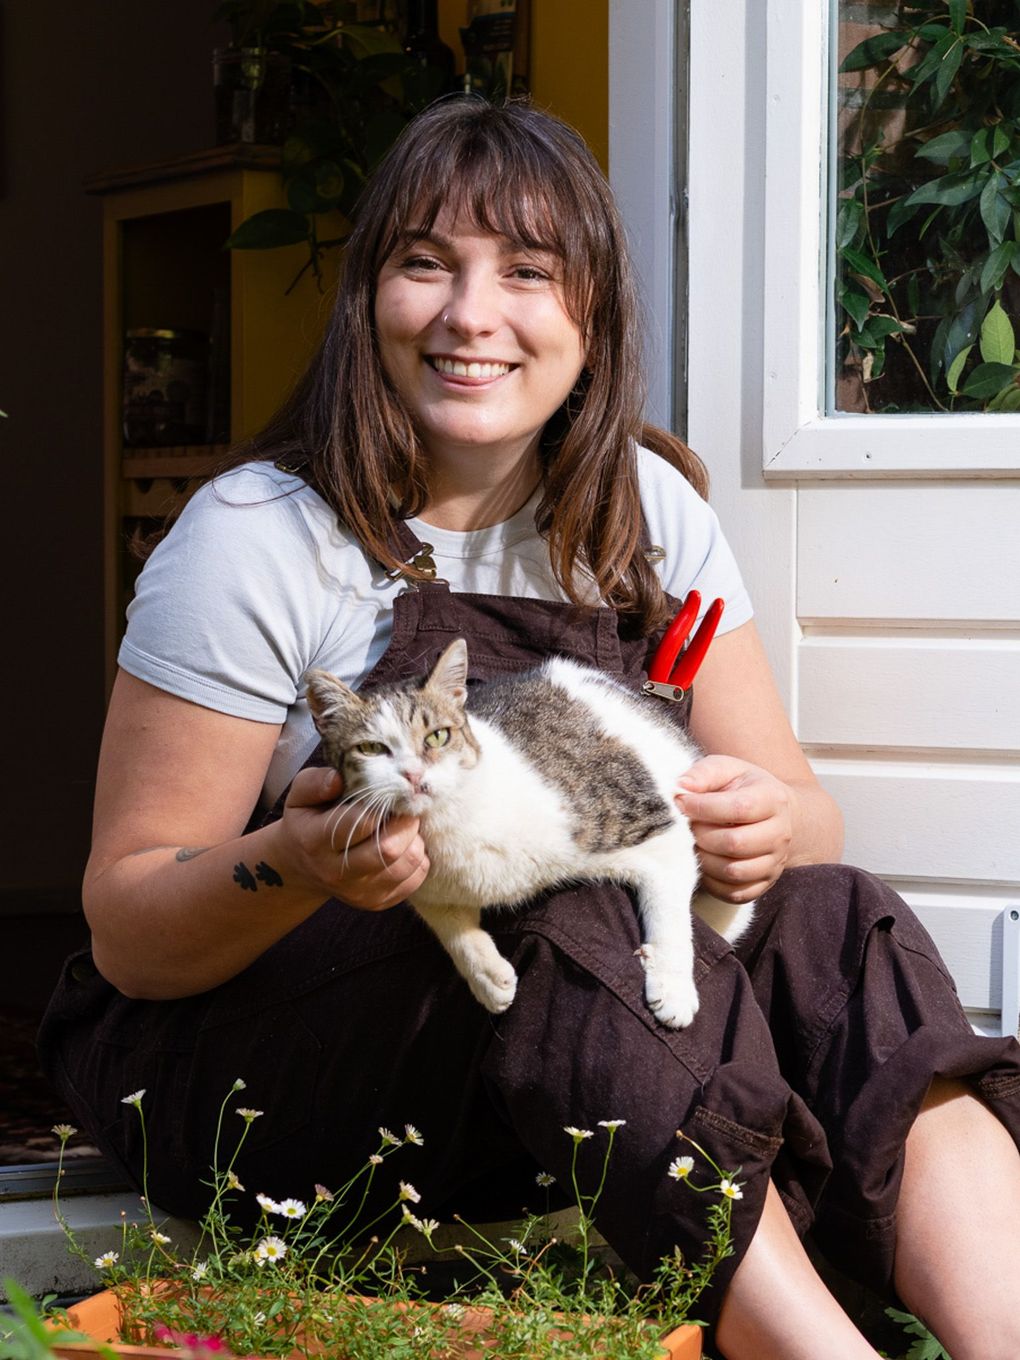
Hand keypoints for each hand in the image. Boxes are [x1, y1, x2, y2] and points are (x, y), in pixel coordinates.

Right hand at [280, 766, 429, 909]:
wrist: (302, 866)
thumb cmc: (307, 822)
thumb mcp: (299, 796)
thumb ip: (315, 782)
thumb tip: (338, 780)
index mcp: (316, 841)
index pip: (360, 822)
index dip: (384, 803)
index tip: (393, 792)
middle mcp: (336, 872)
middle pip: (388, 849)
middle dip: (406, 823)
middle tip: (405, 809)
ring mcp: (358, 892)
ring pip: (406, 864)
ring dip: (414, 840)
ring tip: (404, 827)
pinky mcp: (376, 902)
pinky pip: (414, 879)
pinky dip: (418, 858)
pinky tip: (404, 846)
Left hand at [674, 755, 793, 901]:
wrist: (775, 815)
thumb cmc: (743, 789)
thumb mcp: (727, 769)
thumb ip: (704, 773)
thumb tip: (680, 787)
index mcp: (773, 799)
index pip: (739, 808)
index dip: (703, 807)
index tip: (682, 802)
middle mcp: (780, 834)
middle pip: (735, 843)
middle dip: (702, 834)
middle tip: (689, 826)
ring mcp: (774, 863)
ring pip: (734, 871)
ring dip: (704, 858)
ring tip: (696, 843)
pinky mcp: (764, 884)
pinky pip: (734, 893)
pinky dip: (712, 881)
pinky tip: (705, 861)